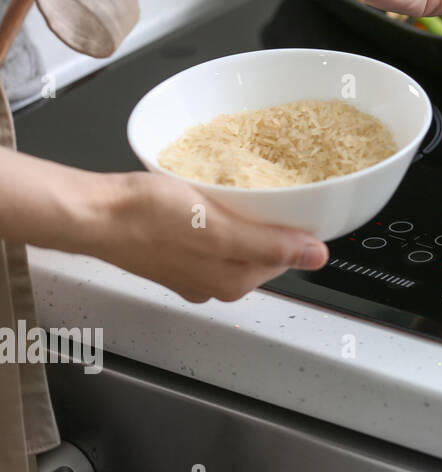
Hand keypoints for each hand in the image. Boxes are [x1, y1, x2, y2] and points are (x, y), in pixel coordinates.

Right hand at [84, 171, 327, 303]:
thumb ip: (271, 246)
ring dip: (244, 215)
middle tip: (265, 188)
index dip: (294, 227)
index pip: (286, 256)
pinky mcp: (173, 250)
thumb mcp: (221, 231)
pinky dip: (219, 214)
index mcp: (233, 283)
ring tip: (237, 189)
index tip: (294, 200)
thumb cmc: (148, 219)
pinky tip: (210, 197)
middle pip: (263, 249)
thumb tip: (317, 256)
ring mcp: (192, 269)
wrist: (94, 213)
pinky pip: (211, 233)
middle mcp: (214, 283)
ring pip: (237, 239)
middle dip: (269, 221)